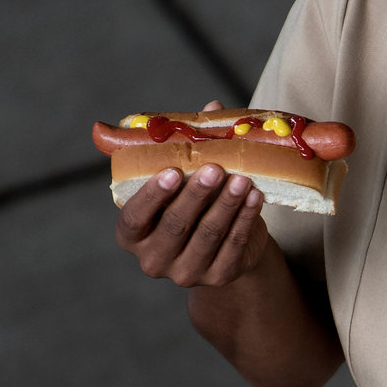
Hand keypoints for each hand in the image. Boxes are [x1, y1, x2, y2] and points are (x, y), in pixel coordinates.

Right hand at [114, 102, 268, 287]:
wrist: (225, 239)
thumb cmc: (194, 200)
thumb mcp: (185, 176)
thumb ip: (189, 145)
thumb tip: (213, 109)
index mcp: (132, 234)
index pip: (135, 217)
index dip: (153, 195)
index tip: (172, 171)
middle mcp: (153, 259)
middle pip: (175, 226)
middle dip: (197, 195)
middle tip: (215, 168)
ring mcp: (186, 273)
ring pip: (208, 236)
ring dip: (226, 204)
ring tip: (242, 178)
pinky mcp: (219, 277)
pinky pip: (234, 246)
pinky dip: (245, 219)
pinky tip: (255, 196)